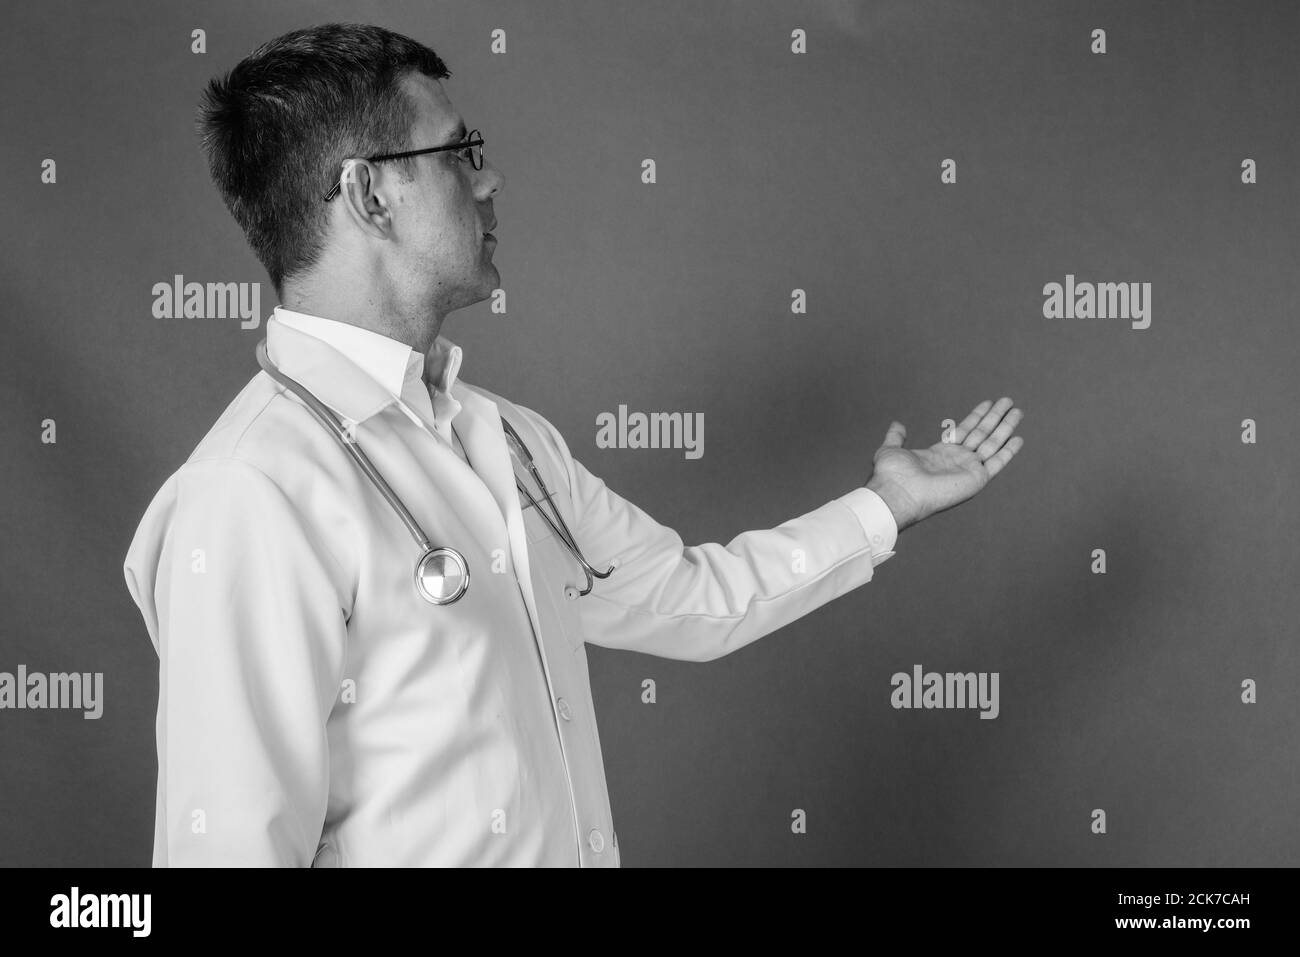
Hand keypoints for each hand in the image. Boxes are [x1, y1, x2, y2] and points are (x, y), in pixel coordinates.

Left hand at [866, 397, 1024, 531]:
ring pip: (992, 443)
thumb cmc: (892, 475)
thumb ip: (896, 437)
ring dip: (1005, 427)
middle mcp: (957, 460)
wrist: (898, 494)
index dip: (976, 416)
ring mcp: (968, 469)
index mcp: (940, 454)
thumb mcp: (891, 449)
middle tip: (1008, 401)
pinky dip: (1008, 451)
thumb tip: (897, 424)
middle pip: (982, 433)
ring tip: (1018, 411)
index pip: (964, 430)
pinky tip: (1019, 438)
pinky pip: (997, 462)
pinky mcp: (977, 478)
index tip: (987, 403)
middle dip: (995, 417)